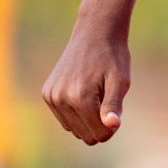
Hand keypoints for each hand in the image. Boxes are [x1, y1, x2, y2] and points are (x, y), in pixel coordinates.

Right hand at [41, 23, 130, 144]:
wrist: (94, 33)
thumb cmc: (112, 57)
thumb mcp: (120, 81)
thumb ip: (114, 106)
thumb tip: (112, 126)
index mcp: (80, 98)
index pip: (98, 134)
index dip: (112, 127)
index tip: (117, 112)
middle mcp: (60, 99)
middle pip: (84, 135)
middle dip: (99, 125)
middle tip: (109, 103)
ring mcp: (50, 96)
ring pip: (73, 129)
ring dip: (87, 119)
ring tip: (97, 96)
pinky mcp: (47, 93)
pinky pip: (64, 119)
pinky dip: (76, 113)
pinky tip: (85, 94)